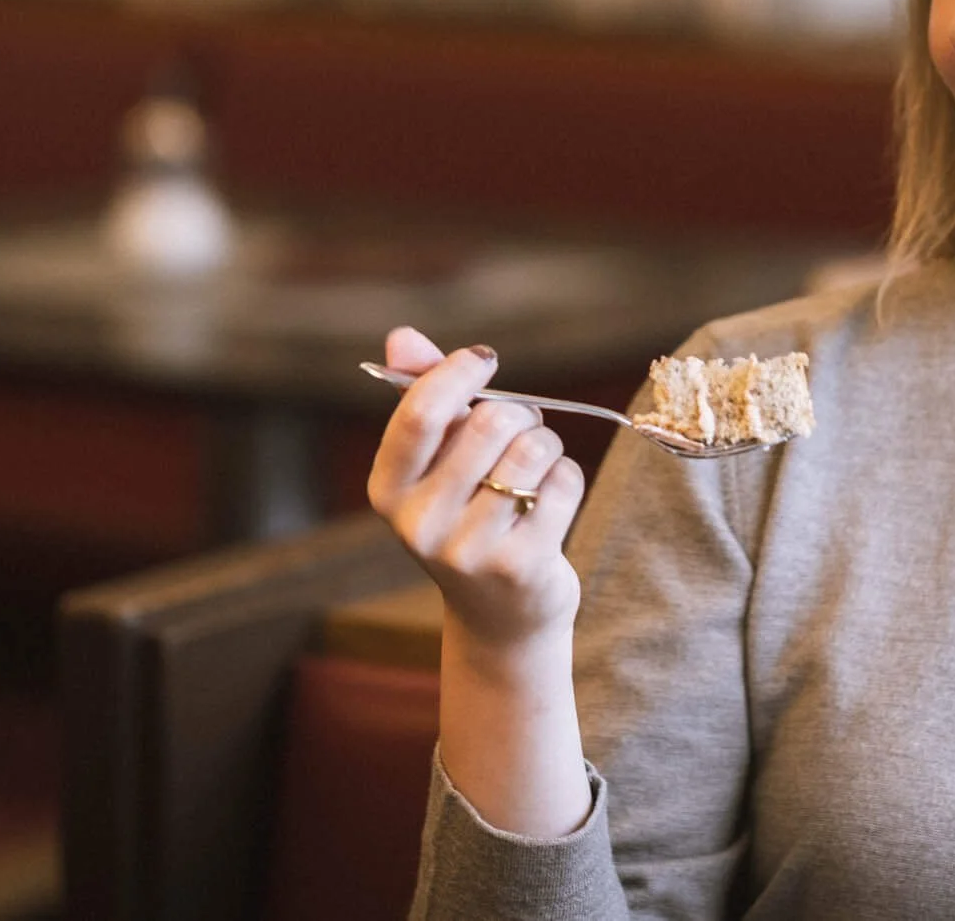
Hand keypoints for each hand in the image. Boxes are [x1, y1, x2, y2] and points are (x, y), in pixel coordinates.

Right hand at [367, 325, 585, 650]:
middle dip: (519, 413)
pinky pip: (563, 483)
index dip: (457, 372)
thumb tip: (400, 337)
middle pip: (489, 423)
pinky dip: (567, 477)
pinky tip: (551, 502)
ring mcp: (467, 551)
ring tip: (536, 467)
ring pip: (532, 449)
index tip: (484, 359)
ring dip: (546, 443)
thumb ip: (424, 398)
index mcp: (387, 490)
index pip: (420, 413)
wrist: (499, 617)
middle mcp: (418, 524)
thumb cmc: (467, 515)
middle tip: (522, 428)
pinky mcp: (519, 567)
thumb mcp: (437, 461)